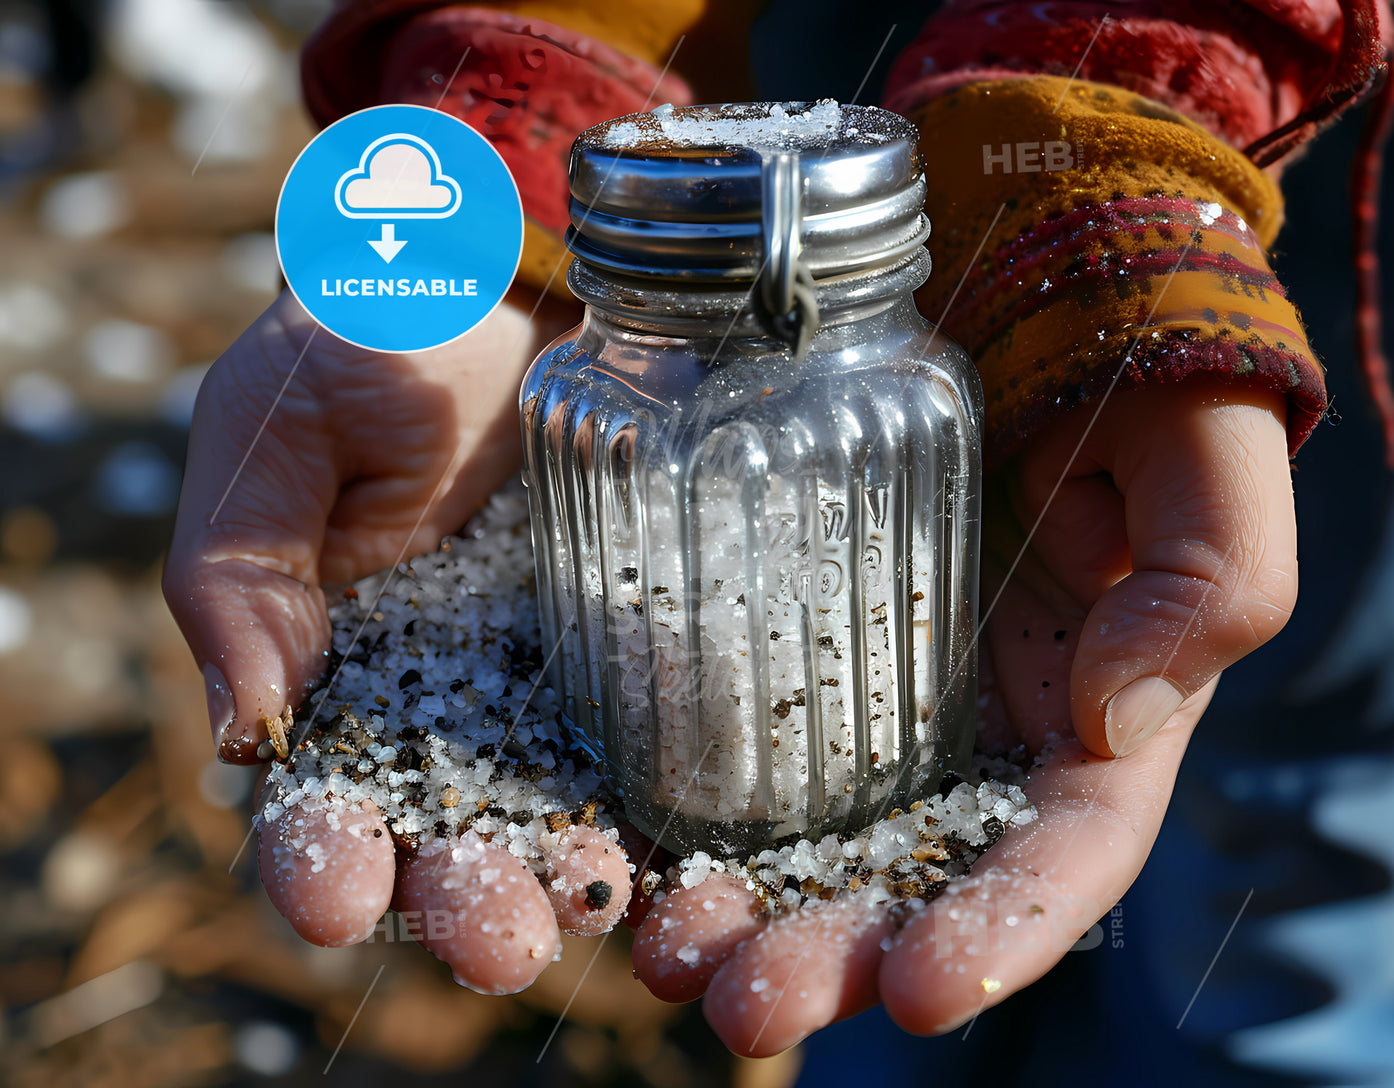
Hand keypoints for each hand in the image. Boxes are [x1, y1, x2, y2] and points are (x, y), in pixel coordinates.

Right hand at [165, 287, 642, 988]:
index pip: (319, 794)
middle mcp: (440, 701)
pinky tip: (683, 846)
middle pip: (445, 831)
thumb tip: (242, 732)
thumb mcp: (274, 439)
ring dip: (566, 875)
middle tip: (496, 940)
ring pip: (551, 808)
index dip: (321, 855)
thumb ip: (244, 577)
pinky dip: (662, 802)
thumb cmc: (367, 348)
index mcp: (332, 674)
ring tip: (593, 907)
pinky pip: (648, 737)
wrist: (504, 280)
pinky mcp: (635, 646)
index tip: (336, 897)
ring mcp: (545, 680)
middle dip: (464, 897)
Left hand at [630, 377, 1297, 1053]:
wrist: (1021, 286)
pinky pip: (729, 738)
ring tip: (666, 958)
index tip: (922, 992)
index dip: (998, 934)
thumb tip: (1116, 718)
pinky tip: (621, 850)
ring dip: (739, 913)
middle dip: (835, 956)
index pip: (1057, 856)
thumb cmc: (1129, 376)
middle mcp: (975, 734)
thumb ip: (1206, 581)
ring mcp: (873, 696)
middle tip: (749, 1005)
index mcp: (1090, 723)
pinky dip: (680, 808)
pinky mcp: (784, 644)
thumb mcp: (1201, 463)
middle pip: (908, 877)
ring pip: (807, 835)